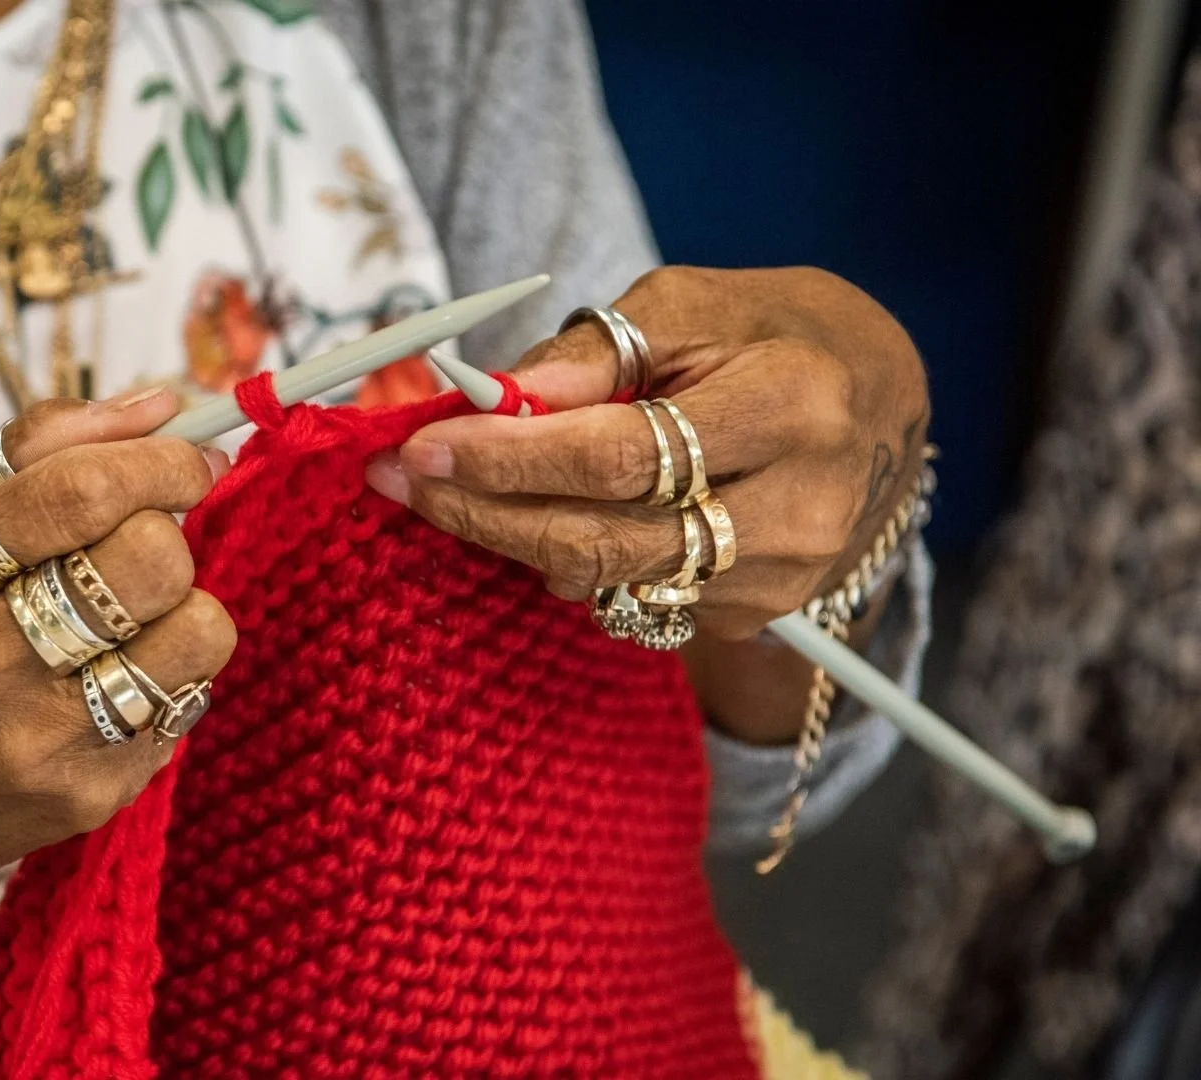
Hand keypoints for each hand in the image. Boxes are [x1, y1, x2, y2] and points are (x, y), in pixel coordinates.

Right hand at [0, 388, 236, 968]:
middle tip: (140, 541)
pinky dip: (169, 673)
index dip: (160, 461)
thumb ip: (38, 448)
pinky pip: (190, 700)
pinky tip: (113, 678)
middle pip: (150, 557)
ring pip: (196, 631)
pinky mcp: (84, 795)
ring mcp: (31, 738)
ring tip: (133, 615)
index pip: (76, 493)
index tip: (191, 458)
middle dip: (166, 531)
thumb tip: (162, 403)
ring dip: (183, 606)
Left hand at [365, 266, 929, 641]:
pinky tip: (528, 514)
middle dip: (481, 511)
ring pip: (605, 579)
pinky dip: (564, 555)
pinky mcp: (753, 615)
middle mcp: (795, 511)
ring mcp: (777, 579)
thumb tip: (493, 395)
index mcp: (790, 409)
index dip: (509, 458)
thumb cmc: (779, 333)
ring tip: (438, 491)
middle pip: (602, 536)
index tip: (421, 445)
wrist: (884, 408)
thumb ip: (596, 351)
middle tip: (396, 480)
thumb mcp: (696, 303)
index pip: (621, 455)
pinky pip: (628, 595)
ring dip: (506, 538)